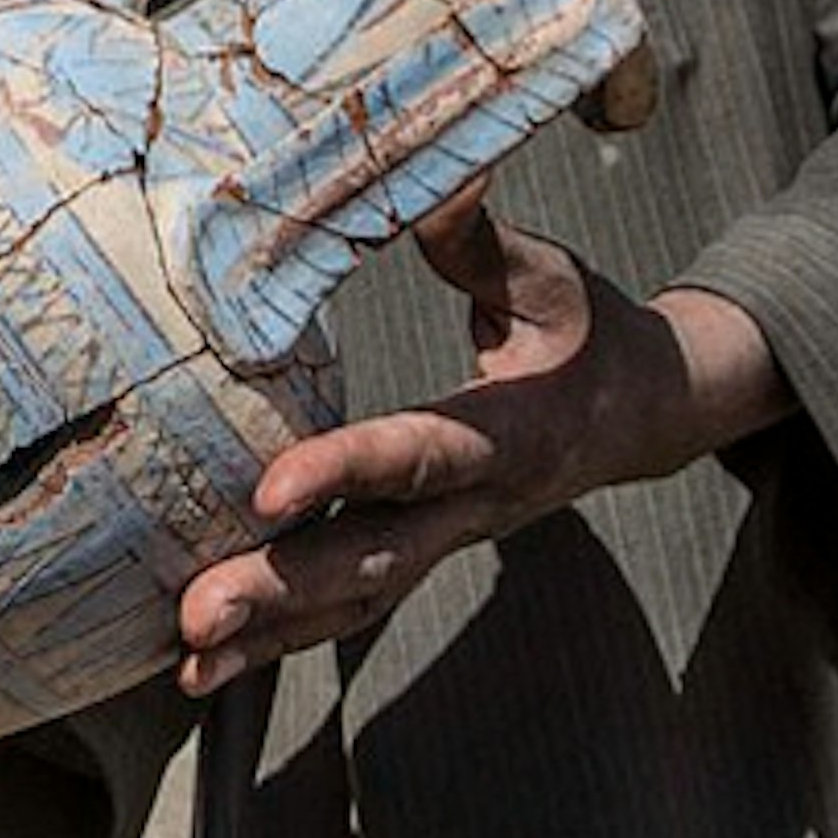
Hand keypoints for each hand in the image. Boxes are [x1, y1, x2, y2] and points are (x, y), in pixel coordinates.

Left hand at [174, 191, 786, 692]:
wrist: (649, 414)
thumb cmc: (588, 331)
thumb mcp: (550, 277)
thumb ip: (480, 240)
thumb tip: (436, 168)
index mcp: (512, 433)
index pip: (424, 455)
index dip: (349, 471)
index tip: (270, 488)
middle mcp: (477, 505)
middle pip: (378, 559)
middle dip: (287, 587)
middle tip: (200, 609)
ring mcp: (449, 541)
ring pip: (357, 602)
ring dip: (272, 634)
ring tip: (189, 659)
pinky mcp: (422, 554)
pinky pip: (349, 611)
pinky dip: (279, 644)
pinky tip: (205, 670)